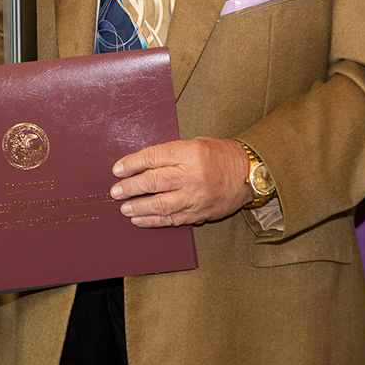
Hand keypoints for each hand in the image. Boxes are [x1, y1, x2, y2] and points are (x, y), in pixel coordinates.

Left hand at [110, 136, 251, 226]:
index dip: (132, 164)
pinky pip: (171, 219)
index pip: (153, 157)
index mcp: (191, 152)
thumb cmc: (221, 155)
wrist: (249, 174)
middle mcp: (192, 175)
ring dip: (138, 206)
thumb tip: (141, 164)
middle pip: (153, 181)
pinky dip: (152, 220)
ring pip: (160, 204)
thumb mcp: (197, 144)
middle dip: (130, 187)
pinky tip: (139, 219)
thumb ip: (172, 154)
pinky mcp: (199, 212)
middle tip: (115, 191)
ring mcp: (196, 196)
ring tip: (124, 207)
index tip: (117, 169)